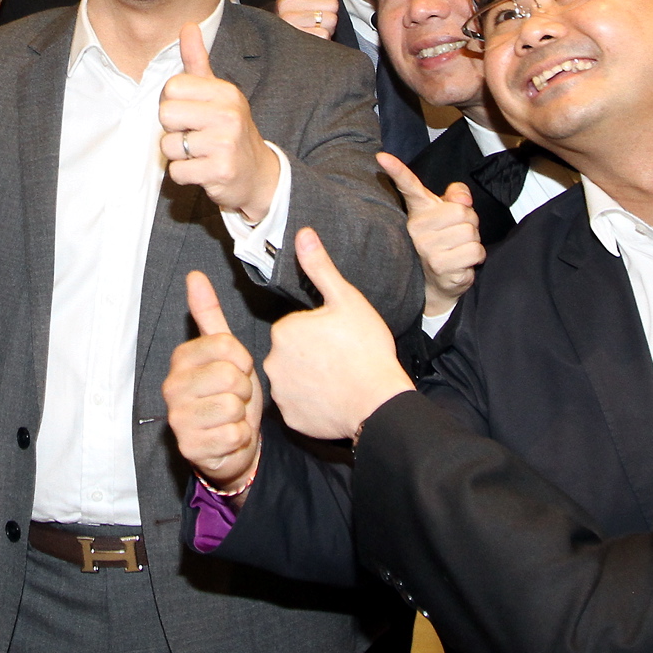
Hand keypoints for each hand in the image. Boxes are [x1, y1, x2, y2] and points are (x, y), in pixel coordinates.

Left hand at [159, 24, 278, 223]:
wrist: (257, 173)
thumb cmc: (229, 129)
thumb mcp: (218, 94)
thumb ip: (198, 61)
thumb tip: (188, 25)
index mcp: (225, 92)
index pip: (171, 87)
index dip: (173, 102)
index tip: (191, 112)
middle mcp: (228, 114)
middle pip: (166, 114)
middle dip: (174, 128)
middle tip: (195, 134)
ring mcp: (225, 144)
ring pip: (169, 146)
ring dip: (179, 154)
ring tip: (200, 152)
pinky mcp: (220, 171)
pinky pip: (177, 172)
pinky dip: (184, 174)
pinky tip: (203, 169)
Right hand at [162, 272, 262, 498]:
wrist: (230, 444)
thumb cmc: (229, 394)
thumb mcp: (223, 352)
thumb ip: (209, 314)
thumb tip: (195, 276)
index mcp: (182, 359)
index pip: (227, 345)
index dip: (243, 360)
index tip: (237, 369)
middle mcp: (173, 387)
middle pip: (231, 376)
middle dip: (244, 388)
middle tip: (235, 396)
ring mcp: (179, 419)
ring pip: (232, 406)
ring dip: (242, 415)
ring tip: (232, 416)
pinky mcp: (191, 447)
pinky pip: (234, 435)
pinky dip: (240, 438)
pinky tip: (229, 436)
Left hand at [264, 229, 413, 442]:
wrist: (379, 402)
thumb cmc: (366, 349)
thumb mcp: (347, 300)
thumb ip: (320, 268)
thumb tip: (303, 234)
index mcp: (283, 330)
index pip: (295, 327)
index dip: (318, 331)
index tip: (338, 339)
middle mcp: (272, 362)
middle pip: (290, 353)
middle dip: (310, 354)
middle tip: (340, 359)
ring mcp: (281, 393)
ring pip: (292, 379)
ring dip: (309, 379)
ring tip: (338, 379)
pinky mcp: (291, 418)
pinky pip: (297, 406)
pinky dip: (311, 403)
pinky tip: (333, 399)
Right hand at [275, 0, 338, 39]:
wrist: (286, 43)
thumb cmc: (300, 15)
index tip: (315, 2)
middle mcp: (284, 3)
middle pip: (331, 3)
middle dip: (328, 13)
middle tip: (315, 19)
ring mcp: (289, 22)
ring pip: (329, 19)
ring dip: (325, 27)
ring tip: (313, 28)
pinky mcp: (297, 39)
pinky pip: (324, 34)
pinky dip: (322, 39)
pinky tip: (311, 39)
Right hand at [382, 151, 483, 317]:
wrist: (439, 280)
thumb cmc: (446, 239)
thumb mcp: (451, 212)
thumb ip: (458, 195)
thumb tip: (462, 200)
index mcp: (419, 210)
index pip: (407, 186)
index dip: (396, 170)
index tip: (381, 156)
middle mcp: (417, 228)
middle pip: (462, 212)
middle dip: (471, 222)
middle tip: (458, 233)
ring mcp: (426, 248)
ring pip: (471, 232)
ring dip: (474, 241)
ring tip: (458, 247)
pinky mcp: (440, 266)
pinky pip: (474, 251)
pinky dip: (476, 257)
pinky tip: (462, 262)